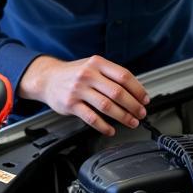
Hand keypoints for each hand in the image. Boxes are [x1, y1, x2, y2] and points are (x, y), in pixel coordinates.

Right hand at [19, 55, 147, 135]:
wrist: (47, 79)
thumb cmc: (73, 74)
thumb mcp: (92, 65)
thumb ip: (110, 75)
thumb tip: (135, 92)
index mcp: (97, 63)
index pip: (123, 76)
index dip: (138, 90)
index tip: (145, 99)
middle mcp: (88, 74)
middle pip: (117, 92)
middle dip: (133, 106)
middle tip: (141, 113)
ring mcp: (78, 90)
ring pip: (107, 106)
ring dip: (123, 117)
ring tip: (131, 122)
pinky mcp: (71, 104)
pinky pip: (91, 118)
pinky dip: (104, 126)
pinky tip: (110, 129)